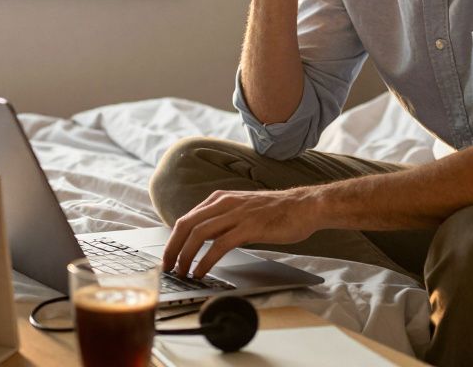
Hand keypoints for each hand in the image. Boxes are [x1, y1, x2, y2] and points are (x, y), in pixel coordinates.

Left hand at [161, 187, 322, 278]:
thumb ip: (223, 220)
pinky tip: (201, 271)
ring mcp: (236, 214)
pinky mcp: (249, 227)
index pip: (186, 219)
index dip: (173, 240)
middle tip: (168, 267)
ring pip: (199, 234)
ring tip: (182, 272)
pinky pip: (219, 245)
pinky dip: (206, 260)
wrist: (304, 206)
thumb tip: (204, 238)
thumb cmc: (276, 211)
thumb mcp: (242, 209)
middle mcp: (223, 203)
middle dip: (172, 249)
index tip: (168, 257)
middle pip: (186, 225)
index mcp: (219, 199)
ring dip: (186, 256)